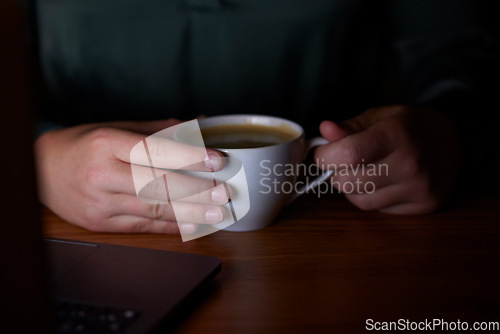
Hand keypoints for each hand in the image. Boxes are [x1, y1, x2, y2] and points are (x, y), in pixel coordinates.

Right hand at [35, 119, 228, 233]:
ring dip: (189, 212)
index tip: (217, 160)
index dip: (189, 156)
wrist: (42, 170)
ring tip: (217, 212)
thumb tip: (201, 123)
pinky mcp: (100, 223)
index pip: (154, 150)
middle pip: (156, 183)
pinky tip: (193, 225)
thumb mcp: (118, 128)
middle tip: (224, 192)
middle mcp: (102, 173)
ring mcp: (100, 202)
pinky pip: (141, 227)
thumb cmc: (85, 145)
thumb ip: (160, 129)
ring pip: (152, 209)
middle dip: (195, 190)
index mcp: (106, 143)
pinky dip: (170, 226)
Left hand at [315, 105, 460, 213]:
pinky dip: (370, 197)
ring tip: (365, 171)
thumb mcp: (379, 117)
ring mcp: (419, 189)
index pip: (348, 154)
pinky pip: (377, 209)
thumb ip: (349, 127)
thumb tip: (325, 131)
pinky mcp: (424, 206)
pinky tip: (382, 182)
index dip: (325, 156)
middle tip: (345, 161)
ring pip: (359, 200)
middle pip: (348, 182)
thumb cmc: (409, 127)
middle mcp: (410, 164)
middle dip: (336, 172)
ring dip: (352, 187)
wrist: (453, 141)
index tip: (324, 152)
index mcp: (397, 135)